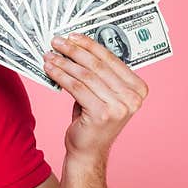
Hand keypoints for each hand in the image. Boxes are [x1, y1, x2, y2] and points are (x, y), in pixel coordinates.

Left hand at [43, 33, 147, 160]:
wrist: (89, 151)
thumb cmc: (93, 120)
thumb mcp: (102, 93)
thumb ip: (99, 74)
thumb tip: (78, 46)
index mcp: (139, 88)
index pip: (111, 59)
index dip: (90, 45)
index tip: (72, 36)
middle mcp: (133, 97)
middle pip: (98, 66)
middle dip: (74, 51)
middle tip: (57, 41)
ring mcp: (120, 107)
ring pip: (86, 76)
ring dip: (64, 63)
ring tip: (49, 56)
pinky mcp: (102, 114)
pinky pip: (77, 88)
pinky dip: (61, 76)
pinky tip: (50, 69)